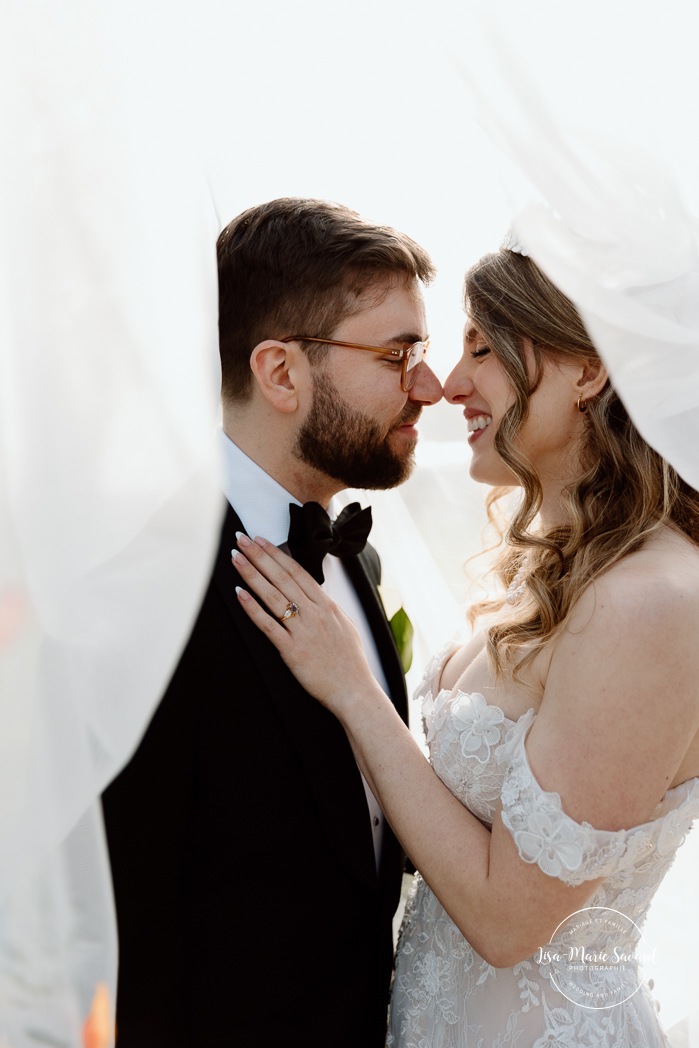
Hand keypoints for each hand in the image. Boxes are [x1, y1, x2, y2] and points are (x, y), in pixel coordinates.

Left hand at [231, 534, 378, 715]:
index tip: (260, 541)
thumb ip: (326, 608)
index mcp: (327, 606)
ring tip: (236, 559)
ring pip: (273, 596)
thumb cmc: (350, 662)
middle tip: (242, 540)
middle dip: (259, 556)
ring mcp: (303, 631)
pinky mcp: (292, 650)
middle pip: (282, 577)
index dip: (276, 554)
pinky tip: (239, 594)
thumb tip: (314, 594)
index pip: (297, 572)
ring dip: (252, 575)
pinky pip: (268, 626)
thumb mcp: (344, 625)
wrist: (354, 691)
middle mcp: (314, 613)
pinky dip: (252, 608)